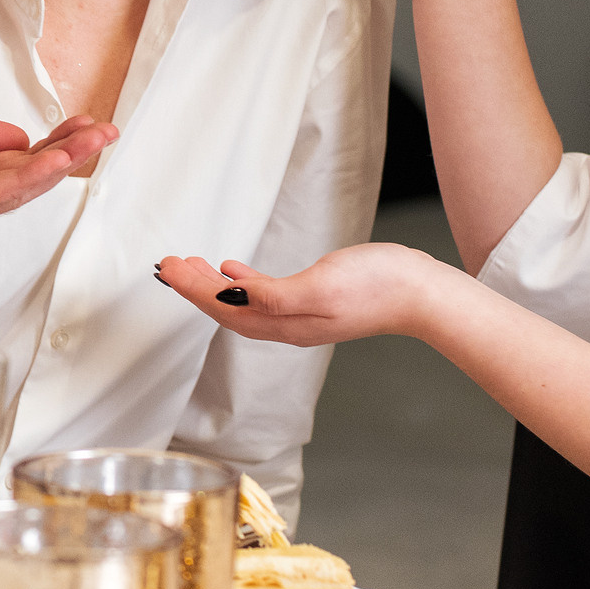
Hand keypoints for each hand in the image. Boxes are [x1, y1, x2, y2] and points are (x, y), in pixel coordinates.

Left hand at [0, 97, 116, 231]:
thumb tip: (18, 134)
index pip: (21, 160)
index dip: (56, 143)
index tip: (86, 123)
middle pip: (29, 177)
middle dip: (70, 155)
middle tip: (106, 132)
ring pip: (18, 188)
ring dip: (58, 166)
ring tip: (91, 143)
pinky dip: (24, 179)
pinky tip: (50, 162)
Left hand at [152, 244, 437, 346]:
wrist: (420, 294)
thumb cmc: (377, 286)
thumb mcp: (320, 285)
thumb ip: (273, 295)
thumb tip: (232, 294)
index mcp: (284, 322)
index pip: (224, 307)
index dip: (192, 289)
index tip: (168, 268)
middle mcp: (287, 324)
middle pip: (227, 309)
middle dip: (194, 288)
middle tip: (169, 264)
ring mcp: (301, 315)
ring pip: (242, 304)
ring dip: (213, 286)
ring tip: (192, 266)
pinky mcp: (315, 301)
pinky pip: (265, 297)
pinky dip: (242, 282)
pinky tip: (234, 268)